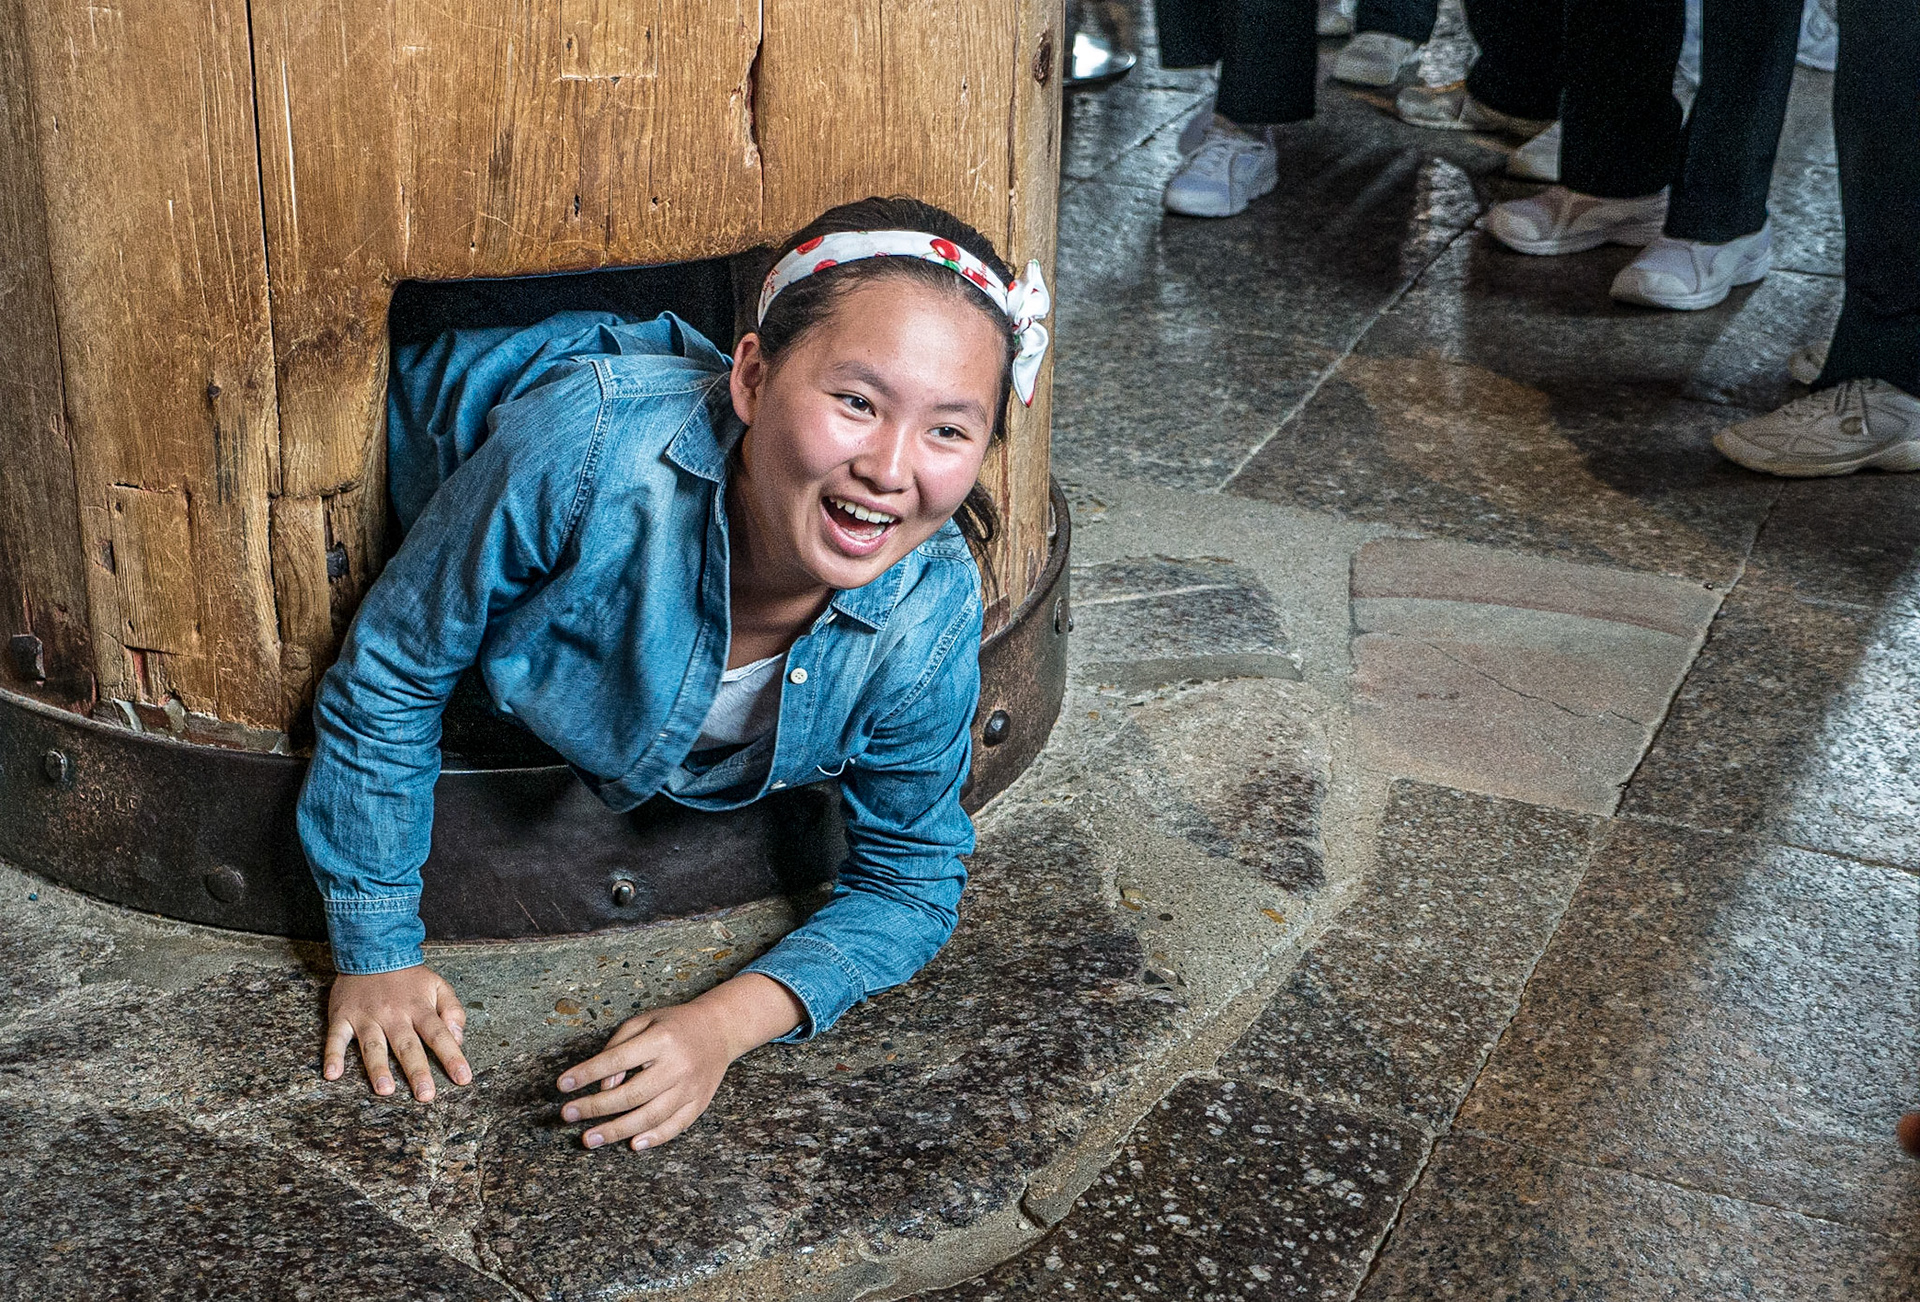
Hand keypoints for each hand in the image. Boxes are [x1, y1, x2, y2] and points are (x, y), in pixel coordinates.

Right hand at [324, 965, 471, 1100]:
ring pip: (373, 1045)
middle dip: (417, 1071)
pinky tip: (333, 1073)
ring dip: (378, 1068)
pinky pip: (336, 1037)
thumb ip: (452, 1010)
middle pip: (407, 1045)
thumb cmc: (408, 977)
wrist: (372, 950)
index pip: (439, 1034)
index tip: (462, 1078)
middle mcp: (393, 1014)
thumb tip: (458, 1038)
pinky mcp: (342, 1016)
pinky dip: (333, 1055)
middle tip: (425, 1095)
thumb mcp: (438, 986)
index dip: (452, 1056)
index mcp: (419, 1008)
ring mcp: (366, 1016)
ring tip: (385, 1089)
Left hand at [556, 973, 804, 1150]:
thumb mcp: (643, 1022)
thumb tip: (603, 1085)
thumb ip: (618, 1048)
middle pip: (630, 1095)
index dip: (586, 1074)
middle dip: (594, 1108)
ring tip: (589, 1139)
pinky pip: (675, 1127)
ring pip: (649, 1117)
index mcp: (661, 1039)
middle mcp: (677, 1065)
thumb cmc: (673, 1024)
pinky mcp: (699, 1102)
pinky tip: (632, 1144)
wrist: (720, 1029)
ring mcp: (690, 1087)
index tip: (563, 1085)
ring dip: (616, 1131)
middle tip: (567, 1115)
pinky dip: (654, 1138)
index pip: (616, 1060)